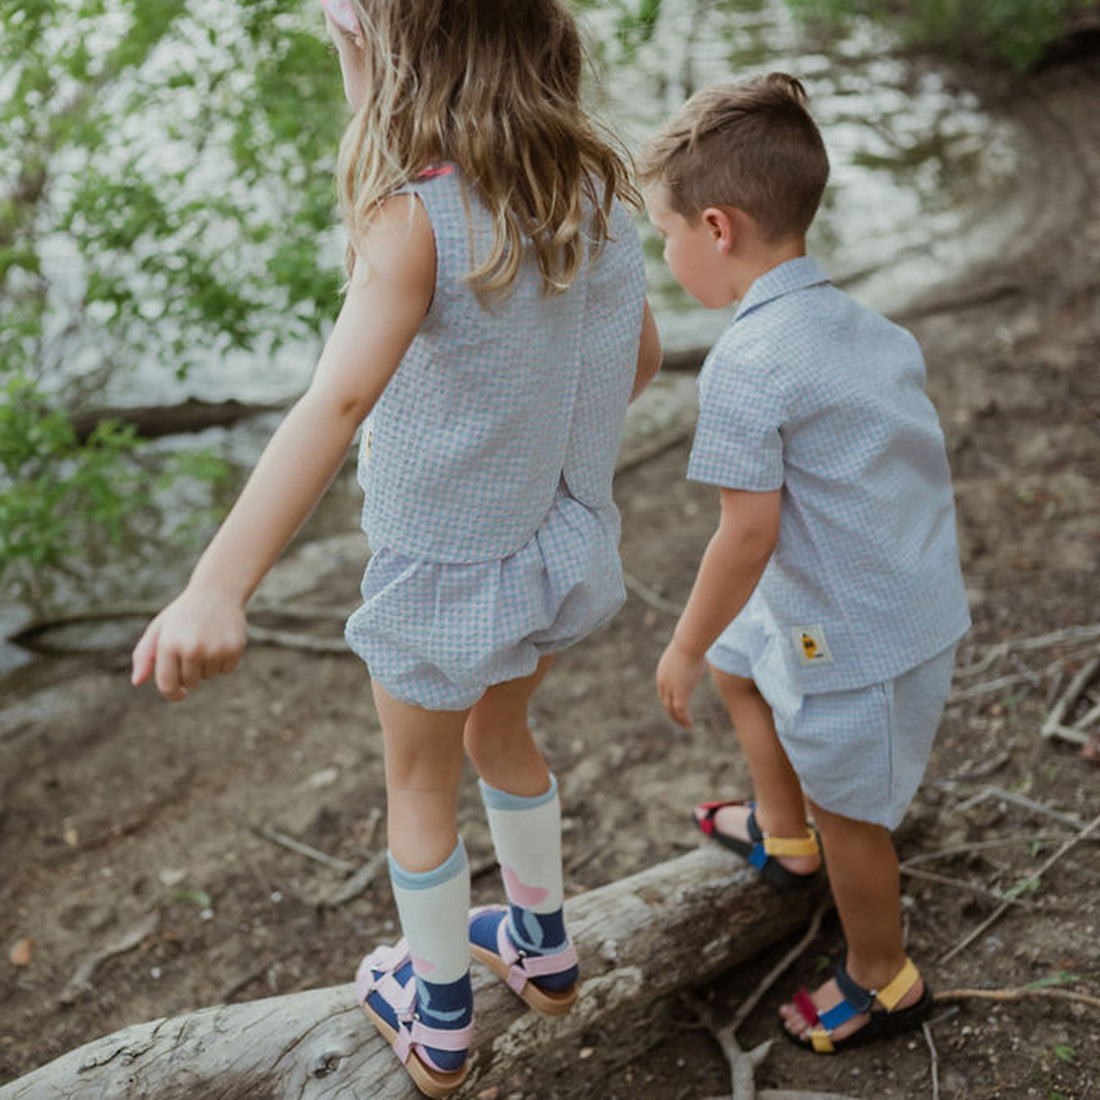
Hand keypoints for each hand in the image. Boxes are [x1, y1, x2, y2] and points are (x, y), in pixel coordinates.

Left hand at [131, 588, 247, 701]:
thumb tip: (137, 682)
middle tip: (193, 649)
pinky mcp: (234, 649)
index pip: (168, 685)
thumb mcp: (159, 629)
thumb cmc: (184, 613)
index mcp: (168, 645)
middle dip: (190, 672)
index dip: (173, 694)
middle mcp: (192, 649)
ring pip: (209, 676)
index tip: (180, 694)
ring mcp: (214, 650)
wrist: (218, 590)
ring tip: (208, 640)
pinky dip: (224, 661)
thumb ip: (144, 655)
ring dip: (208, 665)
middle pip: (190, 682)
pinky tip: (221, 641)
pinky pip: (227, 670)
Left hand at [656, 638, 705, 728]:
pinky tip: (690, 725)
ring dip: (679, 719)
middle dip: (672, 713)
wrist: (688, 644)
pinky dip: (684, 719)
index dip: (669, 700)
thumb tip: (697, 652)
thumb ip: (689, 657)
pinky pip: (680, 710)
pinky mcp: (680, 692)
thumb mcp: (687, 652)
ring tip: (686, 726)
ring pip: (672, 710)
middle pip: (666, 702)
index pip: (663, 691)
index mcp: (663, 673)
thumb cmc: (691, 643)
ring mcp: (670, 688)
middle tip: (679, 721)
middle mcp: (663, 683)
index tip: (676, 707)